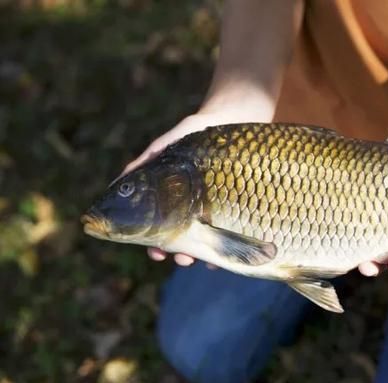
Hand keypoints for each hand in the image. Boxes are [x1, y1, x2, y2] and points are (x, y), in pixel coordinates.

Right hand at [122, 107, 272, 266]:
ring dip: (200, 254)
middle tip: (180, 258)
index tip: (156, 252)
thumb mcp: (171, 145)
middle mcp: (195, 209)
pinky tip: (223, 256)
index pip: (161, 228)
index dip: (155, 244)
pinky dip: (226, 248)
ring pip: (206, 241)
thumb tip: (118, 184)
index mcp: (175, 198)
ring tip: (198, 258)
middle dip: (179, 254)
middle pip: (183, 240)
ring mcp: (217, 210)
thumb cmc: (199, 133)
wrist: (237, 119)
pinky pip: (232, 234)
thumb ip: (148, 163)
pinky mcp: (238, 209)